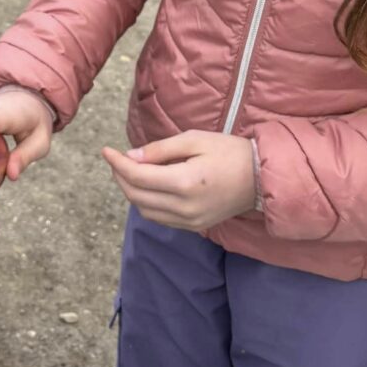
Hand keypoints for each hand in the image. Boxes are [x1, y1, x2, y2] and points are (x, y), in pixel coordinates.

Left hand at [102, 130, 255, 230]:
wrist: (261, 177)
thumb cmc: (228, 151)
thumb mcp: (193, 140)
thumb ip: (160, 149)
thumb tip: (130, 157)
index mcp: (185, 183)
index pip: (138, 176)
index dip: (117, 163)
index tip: (105, 150)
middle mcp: (185, 207)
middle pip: (137, 196)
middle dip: (120, 177)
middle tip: (115, 159)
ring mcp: (191, 221)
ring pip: (145, 210)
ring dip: (131, 191)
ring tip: (127, 171)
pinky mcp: (195, 227)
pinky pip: (160, 218)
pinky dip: (146, 203)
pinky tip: (146, 186)